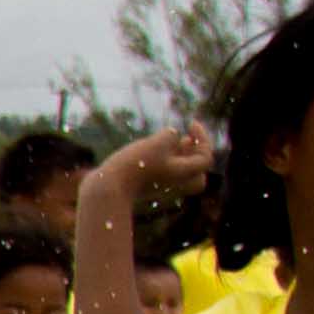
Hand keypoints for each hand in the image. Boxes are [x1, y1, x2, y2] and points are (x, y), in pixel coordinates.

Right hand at [87, 120, 216, 203]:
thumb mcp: (157, 143)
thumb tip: (172, 136)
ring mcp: (159, 189)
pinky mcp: (144, 188)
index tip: (190, 123)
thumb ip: (170, 136)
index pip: (206, 158)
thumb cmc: (135, 167)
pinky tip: (150, 151)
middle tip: (186, 140)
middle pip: (197, 175)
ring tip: (168, 141)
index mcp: (183, 175)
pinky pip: (161, 176)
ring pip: (178, 175)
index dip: (203, 137)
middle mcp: (175, 185)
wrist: (106, 190)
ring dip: (177, 157)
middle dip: (194, 155)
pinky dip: (162, 162)